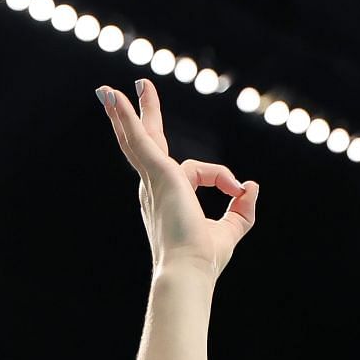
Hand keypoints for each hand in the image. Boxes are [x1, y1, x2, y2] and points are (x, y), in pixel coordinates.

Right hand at [97, 78, 258, 278]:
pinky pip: (139, 139)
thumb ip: (243, 209)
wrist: (187, 272)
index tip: (239, 189)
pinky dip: (126, 118)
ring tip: (108, 90)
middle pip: (148, 144)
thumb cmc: (203, 260)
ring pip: (137, 139)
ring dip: (125, 112)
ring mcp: (153, 181)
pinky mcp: (157, 173)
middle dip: (144, 116)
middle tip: (139, 88)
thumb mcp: (230, 230)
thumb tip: (251, 186)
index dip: (222, 177)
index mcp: (168, 200)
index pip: (197, 172)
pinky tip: (115, 96)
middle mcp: (154, 189)